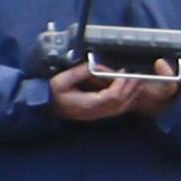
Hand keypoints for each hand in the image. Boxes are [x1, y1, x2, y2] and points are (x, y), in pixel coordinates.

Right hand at [50, 64, 177, 122]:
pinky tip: (128, 88)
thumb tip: (93, 66)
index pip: (111, 97)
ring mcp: (97, 114)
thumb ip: (78, 72)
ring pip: (121, 107)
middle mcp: (95, 112)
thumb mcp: (60, 80)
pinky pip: (116, 108)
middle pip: (120, 104)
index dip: (121, 85)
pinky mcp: (97, 113)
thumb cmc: (50, 93)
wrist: (44, 107)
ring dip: (131, 93)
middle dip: (130, 88)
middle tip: (137, 74)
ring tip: (136, 79)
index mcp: (87, 105)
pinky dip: (125, 97)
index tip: (124, 72)